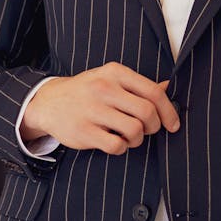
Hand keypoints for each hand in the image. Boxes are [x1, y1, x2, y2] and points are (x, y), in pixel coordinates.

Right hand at [21, 63, 179, 154]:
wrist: (48, 102)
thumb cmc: (86, 91)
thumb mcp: (110, 79)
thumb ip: (138, 85)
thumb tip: (168, 87)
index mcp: (114, 72)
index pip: (153, 92)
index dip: (169, 111)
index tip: (173, 124)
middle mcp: (104, 88)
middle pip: (147, 113)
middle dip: (154, 127)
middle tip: (147, 130)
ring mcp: (92, 109)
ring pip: (135, 131)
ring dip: (137, 139)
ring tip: (128, 136)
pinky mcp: (84, 131)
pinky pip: (117, 145)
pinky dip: (121, 148)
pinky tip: (114, 141)